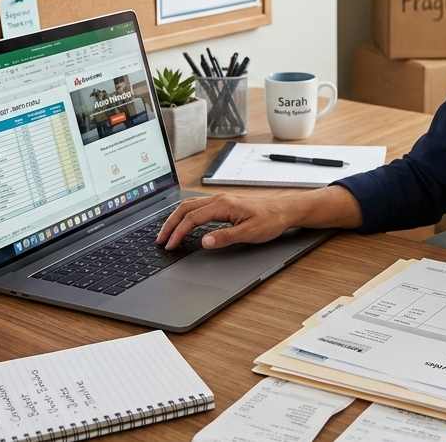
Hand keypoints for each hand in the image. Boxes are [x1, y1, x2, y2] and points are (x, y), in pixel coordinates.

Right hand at [156, 193, 296, 249]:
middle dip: (170, 224)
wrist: (285, 210)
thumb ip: (225, 237)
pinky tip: (185, 224)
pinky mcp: (224, 203)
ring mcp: (221, 200)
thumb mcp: (249, 232)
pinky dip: (186, 215)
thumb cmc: (271, 220)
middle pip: (185, 208)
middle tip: (160, 239)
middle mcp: (219, 199)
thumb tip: (204, 241)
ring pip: (190, 205)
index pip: (192, 218)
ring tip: (167, 232)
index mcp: (223, 205)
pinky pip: (198, 206)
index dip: (178, 233)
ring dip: (176, 218)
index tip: (169, 245)